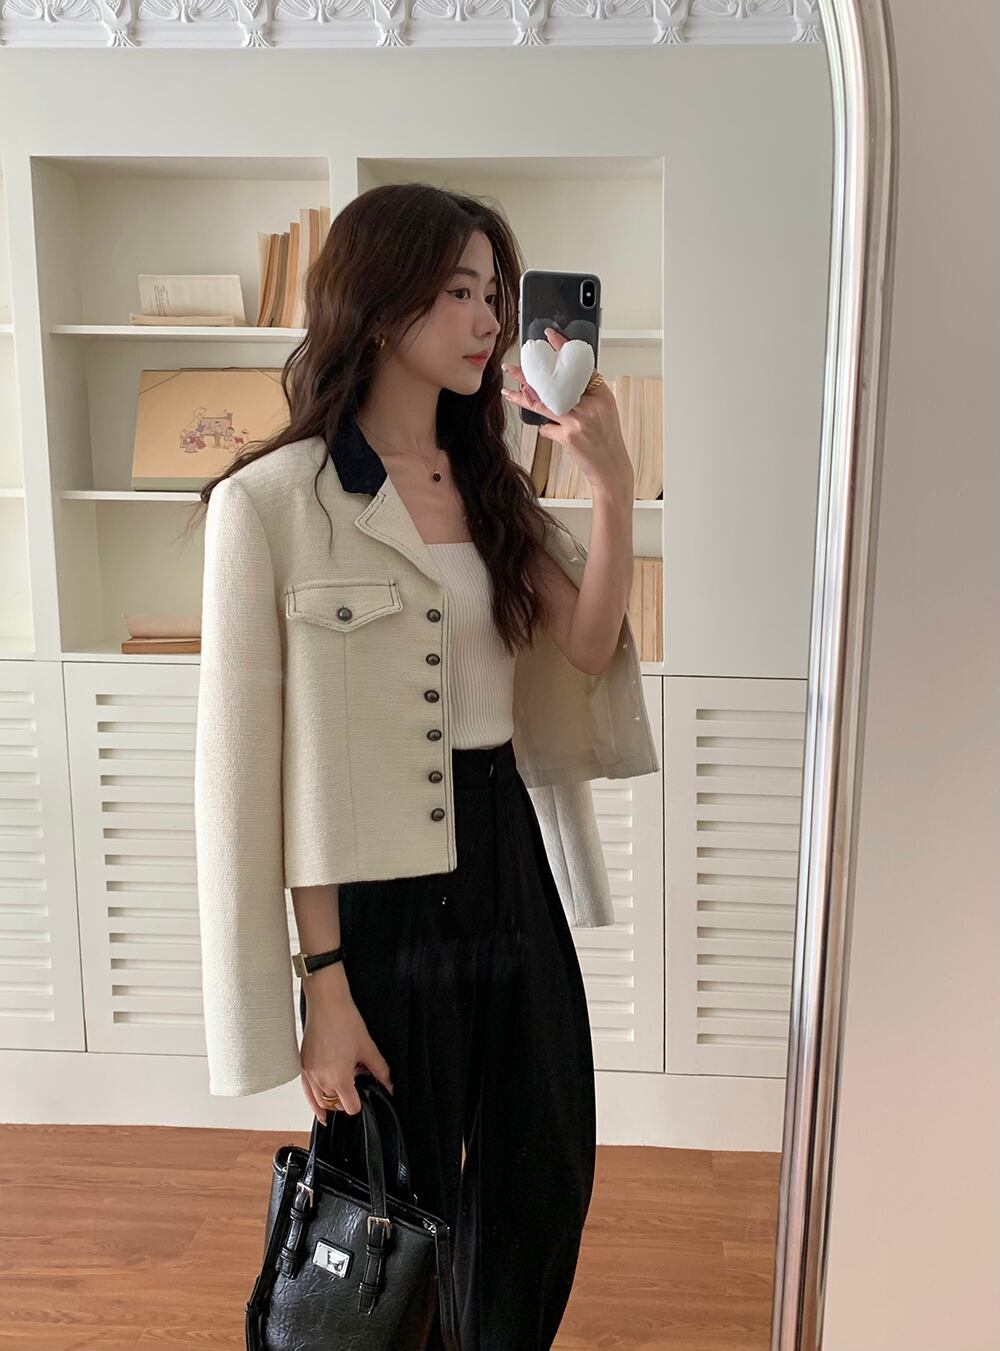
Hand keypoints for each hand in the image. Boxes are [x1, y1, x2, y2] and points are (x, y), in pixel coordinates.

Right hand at [300, 988, 393, 1122]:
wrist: (326, 1004)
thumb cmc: (345, 1020)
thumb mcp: (368, 1047)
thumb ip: (380, 1070)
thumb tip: (388, 1085)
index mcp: (339, 1078)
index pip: (350, 1107)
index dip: (360, 1103)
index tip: (364, 1093)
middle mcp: (321, 1079)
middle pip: (336, 1104)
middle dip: (347, 1099)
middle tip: (355, 1085)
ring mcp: (310, 1074)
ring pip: (321, 1102)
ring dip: (332, 1101)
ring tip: (342, 1093)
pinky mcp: (303, 1067)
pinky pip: (307, 1093)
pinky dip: (314, 1103)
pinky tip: (320, 1111)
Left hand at [501, 327, 631, 488]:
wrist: (611, 468)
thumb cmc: (606, 440)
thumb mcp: (603, 412)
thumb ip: (584, 397)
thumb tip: (558, 386)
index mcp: (602, 394)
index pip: (580, 365)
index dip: (564, 348)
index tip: (550, 335)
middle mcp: (591, 404)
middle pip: (556, 382)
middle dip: (530, 374)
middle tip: (512, 366)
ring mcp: (579, 419)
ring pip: (545, 402)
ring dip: (523, 395)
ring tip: (509, 390)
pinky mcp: (569, 435)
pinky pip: (547, 426)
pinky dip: (546, 429)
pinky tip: (551, 431)